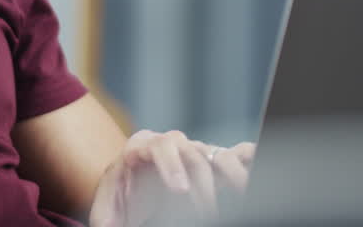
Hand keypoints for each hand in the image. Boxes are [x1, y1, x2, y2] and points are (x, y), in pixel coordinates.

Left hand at [89, 130, 254, 226]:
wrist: (131, 194)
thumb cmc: (119, 202)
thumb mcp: (107, 211)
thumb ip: (106, 216)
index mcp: (140, 149)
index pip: (158, 146)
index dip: (171, 165)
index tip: (180, 190)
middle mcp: (167, 145)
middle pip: (189, 149)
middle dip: (200, 182)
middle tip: (206, 213)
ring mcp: (190, 151)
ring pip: (212, 153)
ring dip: (225, 178)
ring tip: (234, 202)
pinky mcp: (210, 162)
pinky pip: (234, 152)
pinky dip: (247, 158)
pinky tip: (255, 170)